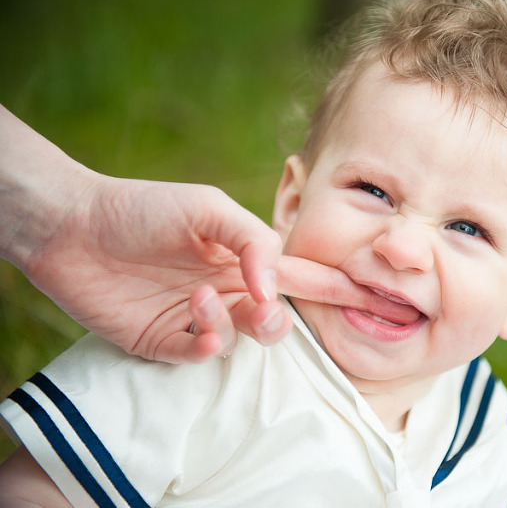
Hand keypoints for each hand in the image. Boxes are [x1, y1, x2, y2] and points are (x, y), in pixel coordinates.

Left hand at [1, 105, 415, 362]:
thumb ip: (253, 243)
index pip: (303, 275)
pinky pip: (205, 354)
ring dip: (236, 323)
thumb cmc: (144, 208)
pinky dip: (210, 343)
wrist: (74, 226)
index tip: (377, 297)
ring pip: (246, 337)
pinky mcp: (168, 340)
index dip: (338, 287)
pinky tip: (197, 322)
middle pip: (279, 317)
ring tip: (201, 296)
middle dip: (279, 317)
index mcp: (245, 257)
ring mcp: (201, 316)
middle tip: (259, 304)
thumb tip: (275, 290)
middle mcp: (230, 289)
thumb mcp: (209, 208)